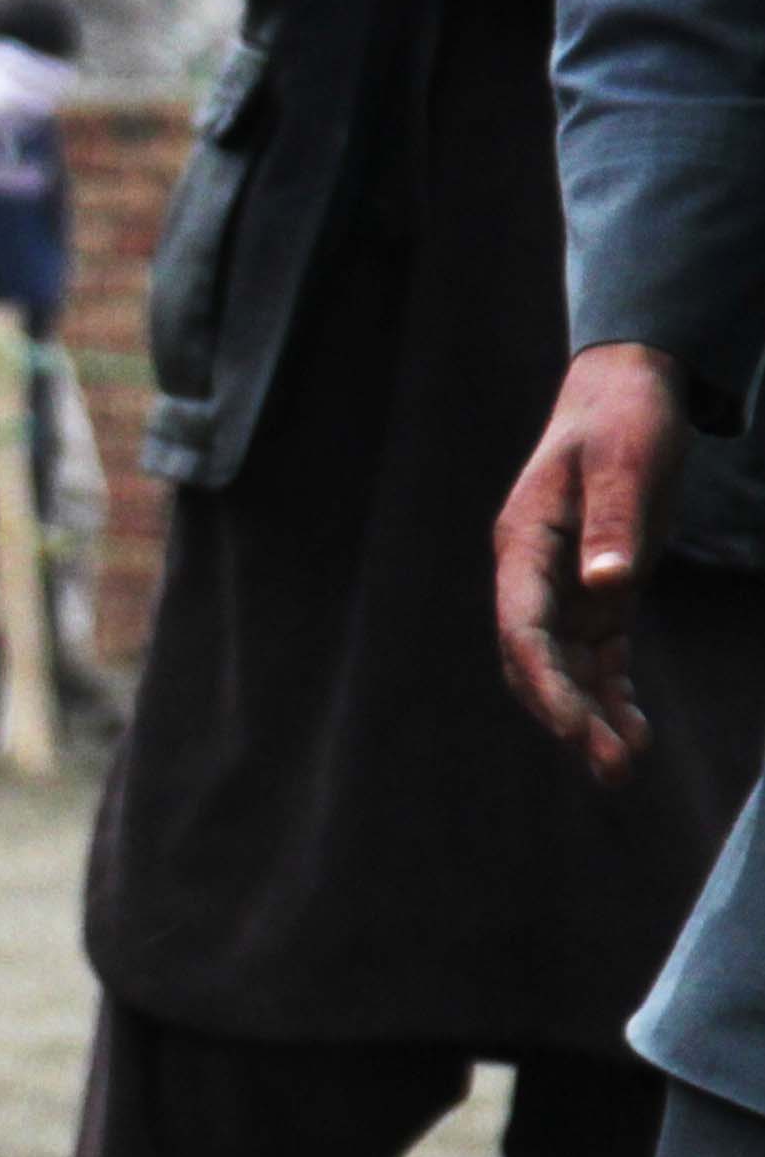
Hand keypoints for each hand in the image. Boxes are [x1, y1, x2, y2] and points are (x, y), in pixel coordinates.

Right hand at [496, 343, 693, 784]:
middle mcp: (535, 575)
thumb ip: (613, 522)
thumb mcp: (626, 460)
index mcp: (525, 544)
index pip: (523, 628)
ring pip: (567, 668)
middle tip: (612, 766)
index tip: (577, 727)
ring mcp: (564, 586)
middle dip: (569, 717)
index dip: (546, 682)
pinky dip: (612, 693)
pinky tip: (634, 730)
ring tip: (623, 766)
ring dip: (591, 717)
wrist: (628, 389)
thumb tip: (606, 585)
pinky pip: (598, 655)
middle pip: (538, 661)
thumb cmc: (624, 417)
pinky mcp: (597, 591)